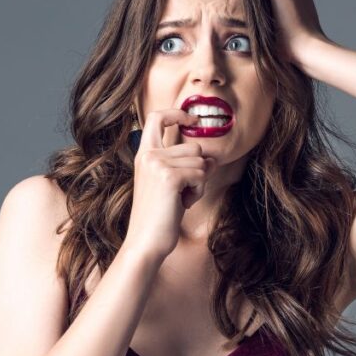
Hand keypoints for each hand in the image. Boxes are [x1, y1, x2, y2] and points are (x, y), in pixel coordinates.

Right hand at [126, 109, 216, 259]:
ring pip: (200, 162)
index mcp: (143, 154)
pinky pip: (200, 175)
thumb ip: (184, 165)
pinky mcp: (170, 177)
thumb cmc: (158, 216)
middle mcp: (148, 155)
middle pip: (193, 146)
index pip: (156, 118)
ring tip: (180, 199)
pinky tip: (183, 203)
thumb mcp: (169, 184)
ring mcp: (157, 164)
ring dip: (199, 183)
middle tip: (184, 191)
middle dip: (198, 169)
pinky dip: (198, 191)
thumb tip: (212, 158)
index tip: (192, 120)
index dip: (177, 113)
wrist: (145, 241)